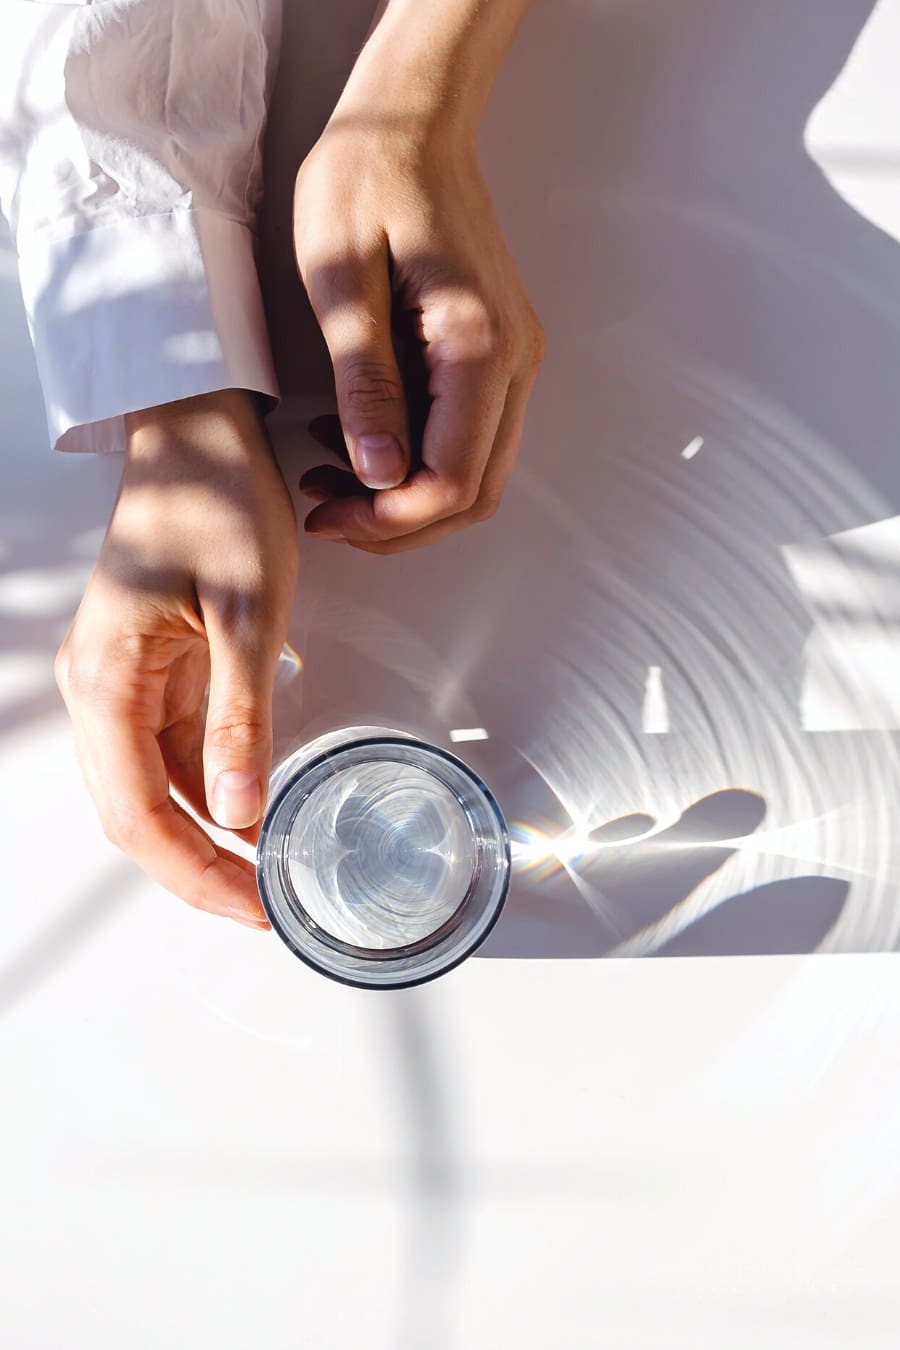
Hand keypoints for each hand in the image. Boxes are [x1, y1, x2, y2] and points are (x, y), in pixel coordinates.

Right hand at [54, 389, 298, 927]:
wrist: (199, 432)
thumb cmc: (216, 499)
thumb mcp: (248, 614)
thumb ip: (240, 720)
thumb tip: (240, 813)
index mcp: (106, 678)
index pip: (137, 812)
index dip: (192, 873)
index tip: (249, 908)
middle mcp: (98, 688)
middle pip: (134, 813)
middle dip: (197, 869)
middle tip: (264, 908)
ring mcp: (120, 682)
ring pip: (150, 790)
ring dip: (203, 837)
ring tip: (265, 874)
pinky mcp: (150, 670)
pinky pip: (169, 752)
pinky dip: (208, 791)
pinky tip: (251, 813)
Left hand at [292, 115, 545, 553]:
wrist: (411, 118)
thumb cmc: (366, 175)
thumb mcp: (340, 276)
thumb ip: (365, 381)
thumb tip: (381, 474)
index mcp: (477, 343)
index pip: (452, 479)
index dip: (389, 519)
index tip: (326, 516)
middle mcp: (513, 359)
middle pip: (475, 493)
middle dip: (398, 522)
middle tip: (326, 513)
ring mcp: (512, 357)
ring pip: (476, 474)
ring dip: (406, 497)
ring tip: (330, 480)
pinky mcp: (497, 352)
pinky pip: (468, 437)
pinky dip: (417, 462)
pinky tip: (357, 441)